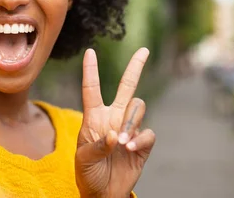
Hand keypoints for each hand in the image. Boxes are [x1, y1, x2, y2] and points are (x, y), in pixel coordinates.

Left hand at [75, 48, 155, 197]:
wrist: (104, 194)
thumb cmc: (88, 173)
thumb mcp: (84, 159)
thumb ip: (98, 145)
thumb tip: (116, 134)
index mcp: (94, 117)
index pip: (92, 89)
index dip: (91, 71)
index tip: (90, 52)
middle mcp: (113, 118)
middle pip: (127, 86)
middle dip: (136, 67)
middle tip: (144, 50)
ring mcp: (129, 129)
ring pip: (139, 108)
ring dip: (132, 122)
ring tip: (123, 142)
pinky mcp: (142, 143)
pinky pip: (148, 132)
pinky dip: (140, 139)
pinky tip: (131, 149)